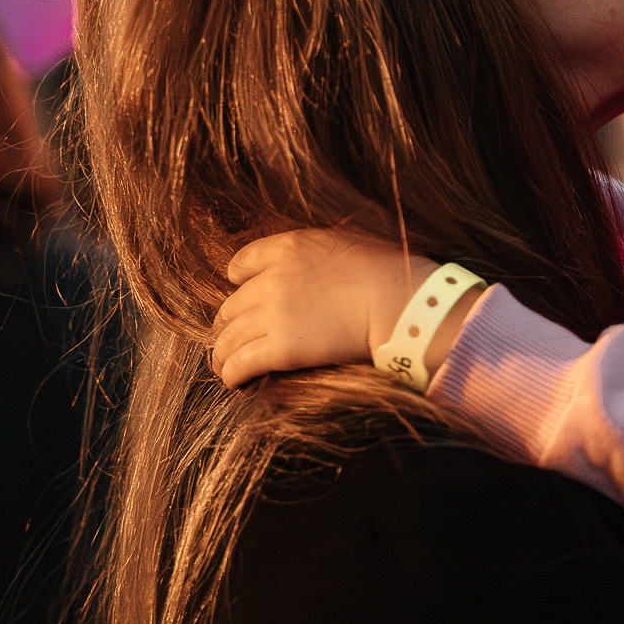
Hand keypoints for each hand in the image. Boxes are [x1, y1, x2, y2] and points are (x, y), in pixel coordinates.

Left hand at [210, 229, 439, 388]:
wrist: (400, 300)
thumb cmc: (388, 271)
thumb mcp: (345, 242)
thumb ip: (315, 254)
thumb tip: (313, 268)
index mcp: (289, 248)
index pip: (241, 263)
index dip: (239, 282)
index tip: (242, 294)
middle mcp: (273, 279)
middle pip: (230, 305)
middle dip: (229, 324)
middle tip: (233, 339)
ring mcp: (275, 314)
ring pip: (228, 337)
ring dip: (223, 353)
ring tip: (225, 365)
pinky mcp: (282, 348)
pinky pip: (240, 363)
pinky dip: (232, 374)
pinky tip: (235, 381)